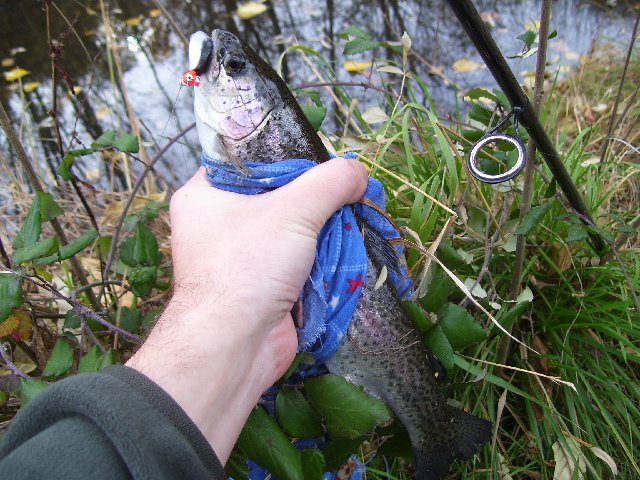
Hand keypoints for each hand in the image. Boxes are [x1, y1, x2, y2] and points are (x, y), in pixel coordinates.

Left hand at [126, 157, 367, 462]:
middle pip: (276, 196)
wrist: (236, 346)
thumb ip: (330, 182)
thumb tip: (359, 173)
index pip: (249, 160)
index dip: (286, 157)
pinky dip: (319, 258)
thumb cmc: (247, 267)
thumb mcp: (293, 210)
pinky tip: (343, 251)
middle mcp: (217, 223)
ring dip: (321, 230)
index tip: (320, 160)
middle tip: (344, 191)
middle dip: (313, 198)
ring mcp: (239, 256)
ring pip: (289, 230)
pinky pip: (295, 260)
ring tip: (351, 220)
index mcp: (205, 193)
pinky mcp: (260, 284)